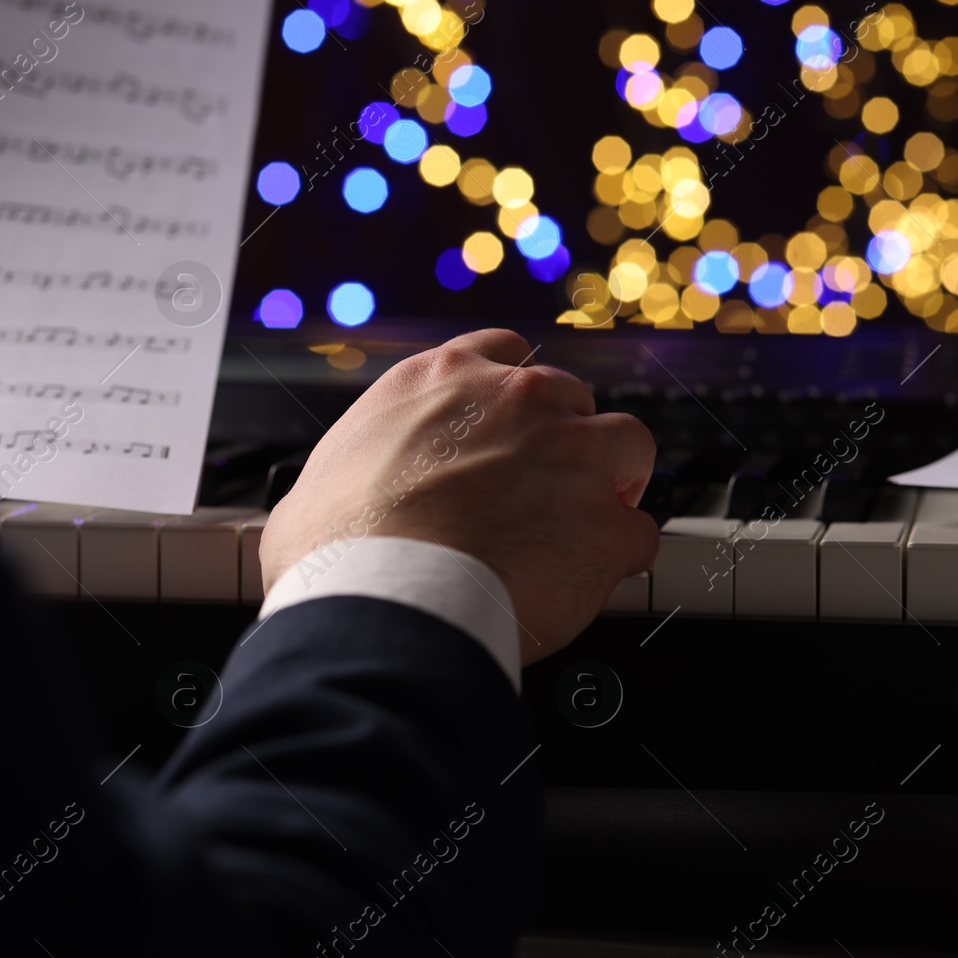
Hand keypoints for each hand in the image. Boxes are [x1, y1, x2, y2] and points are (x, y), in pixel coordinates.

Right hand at [261, 328, 658, 663]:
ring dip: (612, 483)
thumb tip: (330, 506)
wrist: (382, 601)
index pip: (503, 355)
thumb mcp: (320, 484)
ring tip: (586, 526)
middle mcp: (517, 401)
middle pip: (572, 400)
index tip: (512, 427)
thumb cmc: (338, 552)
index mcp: (443, 381)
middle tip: (543, 491)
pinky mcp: (606, 524)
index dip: (514, 398)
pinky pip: (638, 533)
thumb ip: (353, 474)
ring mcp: (572, 456)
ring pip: (627, 445)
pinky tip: (592, 582)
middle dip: (564, 443)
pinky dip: (620, 557)